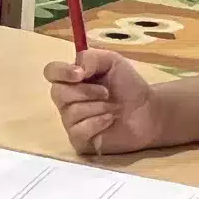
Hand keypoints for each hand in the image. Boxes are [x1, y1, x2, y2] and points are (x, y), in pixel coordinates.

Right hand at [44, 49, 159, 154]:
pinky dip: (98, 123)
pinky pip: (78, 131)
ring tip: (112, 108)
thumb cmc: (128, 85)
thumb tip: (75, 70)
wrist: (147, 111)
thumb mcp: (112, 61)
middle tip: (107, 93)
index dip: (61, 72)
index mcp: (72, 79)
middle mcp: (67, 100)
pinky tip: (110, 120)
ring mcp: (71, 121)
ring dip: (97, 107)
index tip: (79, 74)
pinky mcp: (79, 140)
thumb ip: (90, 58)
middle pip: (57, 93)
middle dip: (86, 91)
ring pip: (71, 112)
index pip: (51, 72)